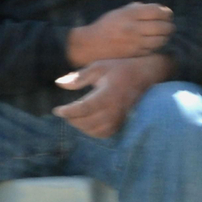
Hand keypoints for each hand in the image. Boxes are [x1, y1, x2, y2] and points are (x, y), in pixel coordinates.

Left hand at [53, 55, 170, 137]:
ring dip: (80, 126)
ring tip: (73, 116)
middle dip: (72, 118)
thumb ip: (79, 77)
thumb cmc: (119, 69)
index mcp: (107, 95)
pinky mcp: (121, 123)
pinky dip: (91, 130)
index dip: (68, 111)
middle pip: (86, 122)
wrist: (145, 76)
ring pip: (93, 131)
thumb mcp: (99, 67)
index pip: (83, 108)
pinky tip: (86, 121)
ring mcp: (119, 118)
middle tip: (64, 112)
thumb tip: (58, 83)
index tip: (56, 110)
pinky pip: (103, 134)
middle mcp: (114, 110)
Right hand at [68, 2, 172, 64]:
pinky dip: (158, 45)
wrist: (91, 45)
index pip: (157, 12)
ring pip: (160, 40)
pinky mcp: (135, 54)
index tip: (168, 14)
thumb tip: (160, 10)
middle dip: (169, 25)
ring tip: (165, 34)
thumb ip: (139, 9)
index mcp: (130, 14)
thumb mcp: (121, 12)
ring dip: (166, 37)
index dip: (166, 13)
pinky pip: (153, 49)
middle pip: (162, 27)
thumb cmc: (108, 25)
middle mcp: (134, 28)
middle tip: (170, 25)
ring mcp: (135, 42)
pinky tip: (156, 42)